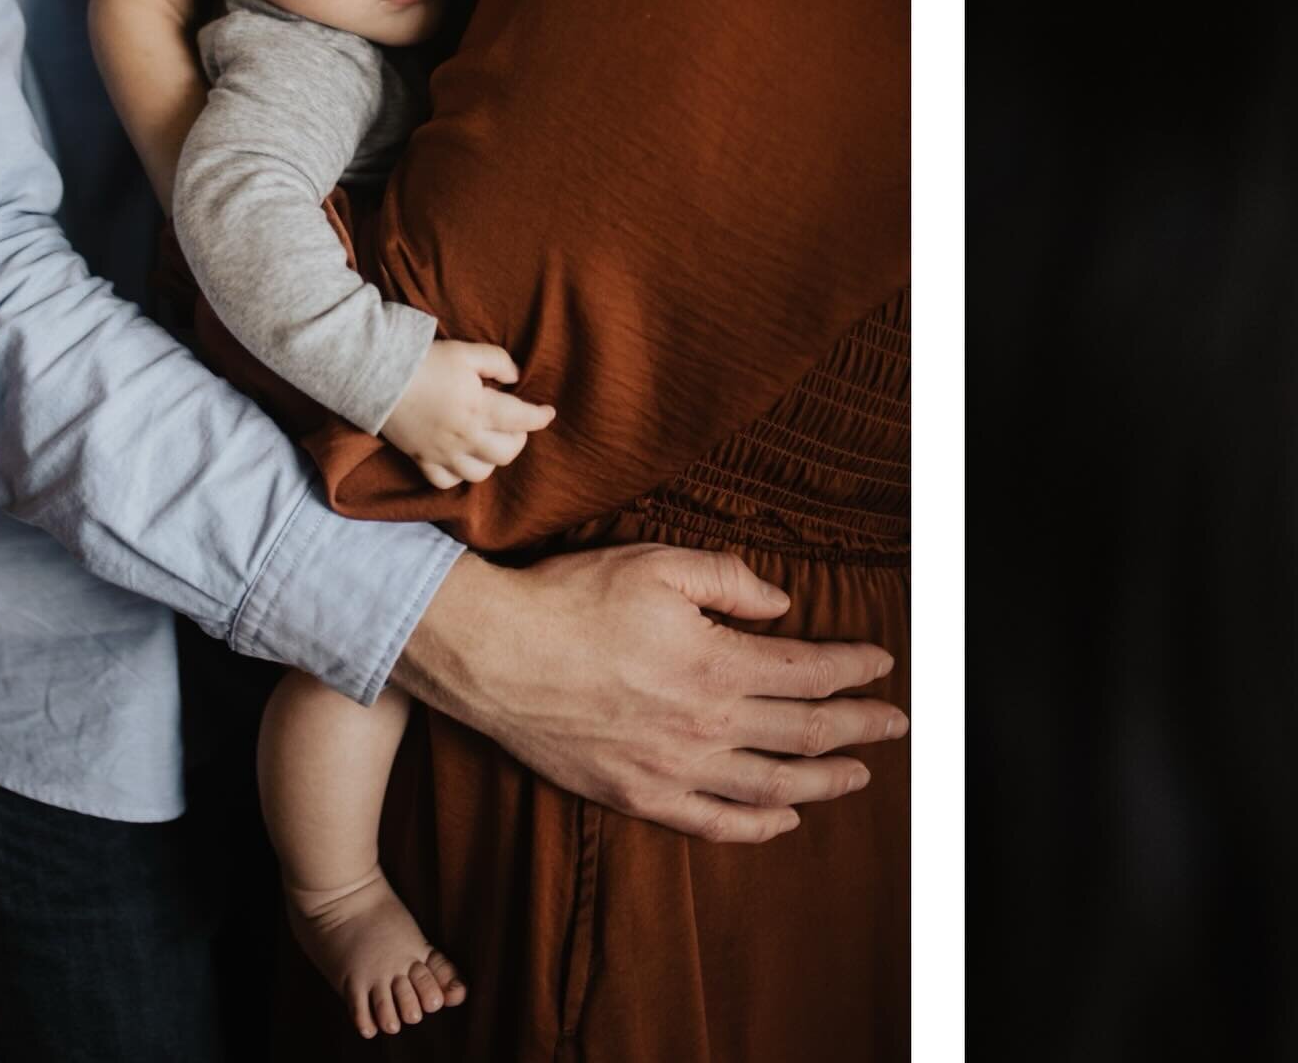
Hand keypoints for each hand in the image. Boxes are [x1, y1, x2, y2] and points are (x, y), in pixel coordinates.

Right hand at [381, 341, 555, 487]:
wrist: (377, 377)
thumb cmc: (425, 362)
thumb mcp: (466, 352)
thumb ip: (497, 362)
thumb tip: (515, 377)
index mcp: (479, 409)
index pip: (523, 420)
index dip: (540, 416)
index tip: (548, 412)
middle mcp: (465, 438)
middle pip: (507, 453)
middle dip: (518, 438)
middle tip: (514, 423)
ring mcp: (443, 454)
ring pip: (481, 473)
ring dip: (491, 459)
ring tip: (489, 440)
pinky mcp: (422, 460)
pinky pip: (446, 482)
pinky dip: (458, 474)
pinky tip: (461, 457)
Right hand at [392, 544, 907, 841]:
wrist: (495, 655)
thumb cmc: (571, 600)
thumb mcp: (655, 564)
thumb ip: (728, 579)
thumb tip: (781, 604)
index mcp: (715, 663)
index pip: (808, 672)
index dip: (853, 668)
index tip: (881, 662)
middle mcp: (705, 724)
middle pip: (804, 732)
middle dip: (859, 727)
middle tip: (894, 725)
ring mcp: (673, 768)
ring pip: (772, 786)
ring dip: (825, 782)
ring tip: (858, 775)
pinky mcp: (637, 795)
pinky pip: (713, 824)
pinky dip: (758, 825)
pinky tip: (782, 818)